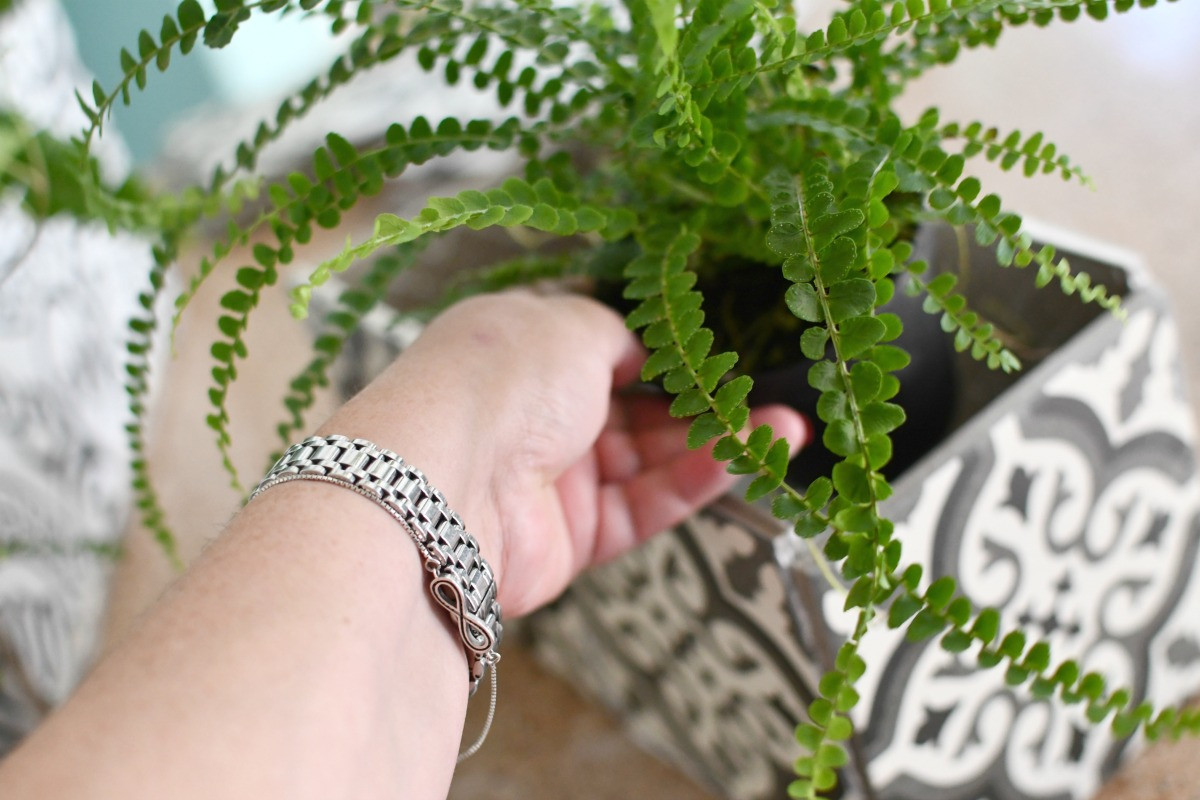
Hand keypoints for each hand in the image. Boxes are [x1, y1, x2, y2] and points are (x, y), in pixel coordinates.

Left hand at [322, 291, 807, 615]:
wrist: (446, 482)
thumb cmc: (502, 378)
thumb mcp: (570, 324)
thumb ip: (615, 333)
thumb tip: (641, 346)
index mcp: (522, 348)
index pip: (601, 346)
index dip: (661, 348)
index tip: (719, 347)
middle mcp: (535, 412)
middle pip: (633, 406)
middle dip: (702, 398)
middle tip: (769, 390)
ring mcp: (552, 478)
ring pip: (649, 459)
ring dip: (717, 440)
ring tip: (786, 426)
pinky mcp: (570, 539)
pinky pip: (643, 506)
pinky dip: (694, 481)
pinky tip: (748, 455)